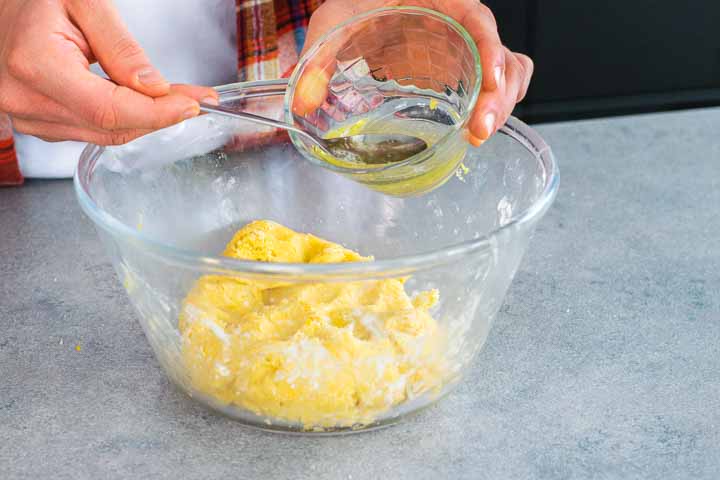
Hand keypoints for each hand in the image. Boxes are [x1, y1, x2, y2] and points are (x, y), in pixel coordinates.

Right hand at [0, 0, 217, 144]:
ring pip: (103, 134)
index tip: (193, 104)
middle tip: (195, 99)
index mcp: (35, 65)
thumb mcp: (84, 2)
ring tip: (175, 98)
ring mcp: (26, 116)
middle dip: (160, 116)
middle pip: (110, 127)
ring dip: (145, 120)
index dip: (158, 113)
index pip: (110, 109)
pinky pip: (89, 130)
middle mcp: (25, 99)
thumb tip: (156, 89)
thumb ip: (121, 48)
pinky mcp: (35, 121)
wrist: (1, 6)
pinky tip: (142, 103)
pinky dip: (122, 119)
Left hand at [296, 0, 532, 145]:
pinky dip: (491, 107)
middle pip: (503, 56)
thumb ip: (318, 59)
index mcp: (440, 1)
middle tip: (478, 130)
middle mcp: (459, 25)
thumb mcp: (334, 22)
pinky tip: (472, 129)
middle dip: (498, 96)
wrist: (364, 3)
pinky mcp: (457, 71)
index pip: (479, 20)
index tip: (490, 79)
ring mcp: (462, 50)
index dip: (491, 49)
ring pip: (506, 74)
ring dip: (499, 106)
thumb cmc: (357, 2)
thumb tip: (303, 103)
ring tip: (476, 136)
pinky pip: (490, 86)